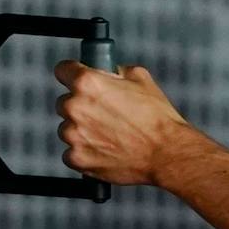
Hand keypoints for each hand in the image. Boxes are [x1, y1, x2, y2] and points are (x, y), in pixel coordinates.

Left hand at [53, 61, 188, 185]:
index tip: (76, 80)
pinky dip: (85, 152)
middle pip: (64, 102)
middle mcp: (75, 107)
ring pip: (68, 129)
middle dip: (81, 106)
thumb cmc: (157, 117)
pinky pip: (71, 152)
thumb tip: (107, 72)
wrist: (166, 153)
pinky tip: (106, 150)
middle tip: (104, 113)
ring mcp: (73, 135)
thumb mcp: (141, 78)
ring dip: (82, 131)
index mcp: (88, 83)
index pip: (62, 70)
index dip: (71, 74)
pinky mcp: (76, 159)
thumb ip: (116, 71)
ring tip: (109, 135)